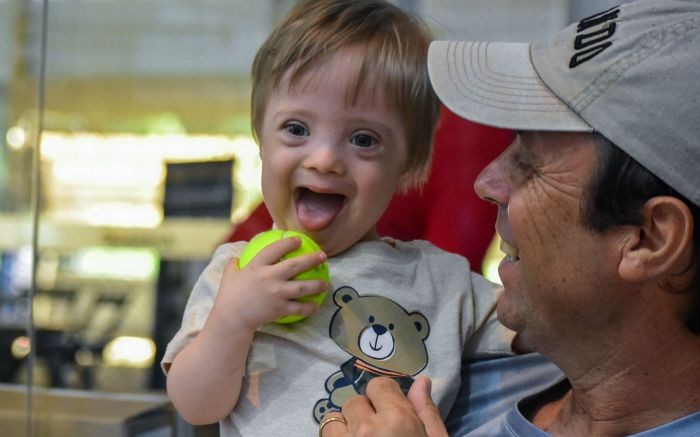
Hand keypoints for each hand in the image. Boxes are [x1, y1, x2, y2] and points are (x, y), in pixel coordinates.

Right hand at [212, 236, 328, 331]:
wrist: (232, 318)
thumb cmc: (229, 296)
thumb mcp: (229, 276)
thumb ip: (233, 265)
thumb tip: (235, 258)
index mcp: (256, 266)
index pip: (274, 250)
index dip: (288, 243)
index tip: (298, 240)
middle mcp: (269, 278)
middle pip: (294, 266)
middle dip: (311, 260)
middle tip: (323, 256)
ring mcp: (276, 294)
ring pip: (302, 287)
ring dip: (316, 285)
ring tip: (326, 283)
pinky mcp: (279, 309)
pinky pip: (298, 308)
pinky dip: (309, 308)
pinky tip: (316, 306)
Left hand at [319, 376, 447, 436]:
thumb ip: (427, 413)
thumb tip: (421, 381)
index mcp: (398, 422)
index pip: (379, 386)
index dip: (386, 399)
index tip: (393, 415)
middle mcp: (368, 429)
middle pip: (356, 402)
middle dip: (366, 413)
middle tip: (380, 433)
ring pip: (334, 418)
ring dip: (346, 427)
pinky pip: (326, 433)